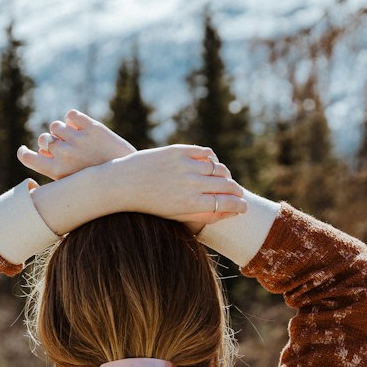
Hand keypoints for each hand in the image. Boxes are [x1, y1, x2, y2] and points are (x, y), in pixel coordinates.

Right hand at [17, 110, 134, 179]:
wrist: (129, 178)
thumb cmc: (100, 186)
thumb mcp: (73, 185)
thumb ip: (54, 172)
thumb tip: (40, 157)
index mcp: (56, 171)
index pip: (28, 158)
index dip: (24, 153)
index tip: (24, 150)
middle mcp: (63, 153)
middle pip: (44, 139)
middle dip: (49, 141)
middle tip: (60, 146)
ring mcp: (77, 139)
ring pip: (56, 125)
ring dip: (62, 130)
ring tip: (73, 136)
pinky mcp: (91, 127)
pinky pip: (71, 115)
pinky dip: (73, 118)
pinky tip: (80, 125)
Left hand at [114, 146, 246, 230]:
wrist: (123, 185)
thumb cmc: (150, 205)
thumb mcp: (177, 216)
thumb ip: (203, 215)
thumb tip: (229, 212)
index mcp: (192, 204)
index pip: (228, 203)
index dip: (240, 205)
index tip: (243, 207)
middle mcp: (191, 184)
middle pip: (227, 185)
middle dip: (237, 191)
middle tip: (238, 194)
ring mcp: (185, 165)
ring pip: (219, 168)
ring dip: (225, 175)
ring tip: (224, 180)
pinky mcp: (179, 150)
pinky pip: (206, 153)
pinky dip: (212, 159)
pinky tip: (210, 165)